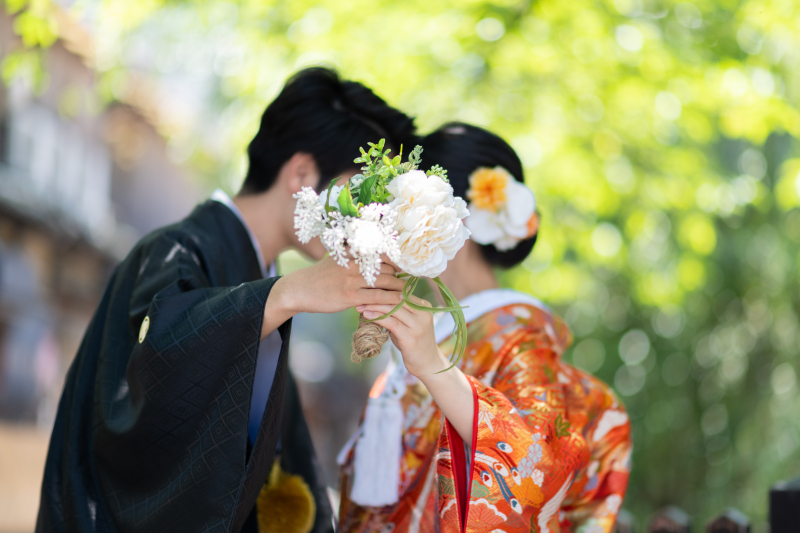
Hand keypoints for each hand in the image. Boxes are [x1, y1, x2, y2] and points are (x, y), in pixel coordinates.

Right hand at [262, 257, 404, 337]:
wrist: (300, 289)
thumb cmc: (320, 275)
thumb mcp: (337, 259)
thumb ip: (354, 257)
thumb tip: (372, 257)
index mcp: (353, 252)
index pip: (383, 253)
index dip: (398, 261)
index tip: (407, 268)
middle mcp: (355, 263)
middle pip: (387, 268)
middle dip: (400, 276)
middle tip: (410, 283)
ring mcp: (353, 279)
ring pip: (385, 282)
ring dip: (399, 288)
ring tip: (408, 293)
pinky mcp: (350, 296)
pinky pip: (378, 298)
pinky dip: (391, 300)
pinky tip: (399, 303)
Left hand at [359, 294, 474, 442]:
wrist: (428, 364)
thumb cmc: (415, 343)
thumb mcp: (408, 324)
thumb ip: (397, 312)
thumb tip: (375, 301)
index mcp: (424, 306)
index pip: (402, 292)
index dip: (384, 290)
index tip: (368, 290)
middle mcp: (423, 313)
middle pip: (396, 299)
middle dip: (377, 297)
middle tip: (360, 298)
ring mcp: (418, 325)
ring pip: (393, 309)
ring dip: (374, 307)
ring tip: (360, 307)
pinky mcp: (411, 337)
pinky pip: (391, 323)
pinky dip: (378, 318)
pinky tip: (367, 316)